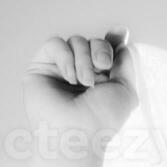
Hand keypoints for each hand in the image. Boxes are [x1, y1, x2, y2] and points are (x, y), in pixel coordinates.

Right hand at [22, 26, 136, 142]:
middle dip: (101, 50)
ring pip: (76, 40)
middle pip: (94, 41)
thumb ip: (125, 63)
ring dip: (84, 59)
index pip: (107, 50)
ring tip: (84, 82)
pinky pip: (55, 43)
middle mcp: (82, 72)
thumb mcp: (125, 89)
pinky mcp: (41, 67)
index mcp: (102, 78)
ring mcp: (61, 69)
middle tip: (104, 67)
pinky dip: (66, 57)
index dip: (113, 39)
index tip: (120, 33)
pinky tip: (70, 77)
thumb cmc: (102, 118)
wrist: (75, 133)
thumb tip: (122, 39)